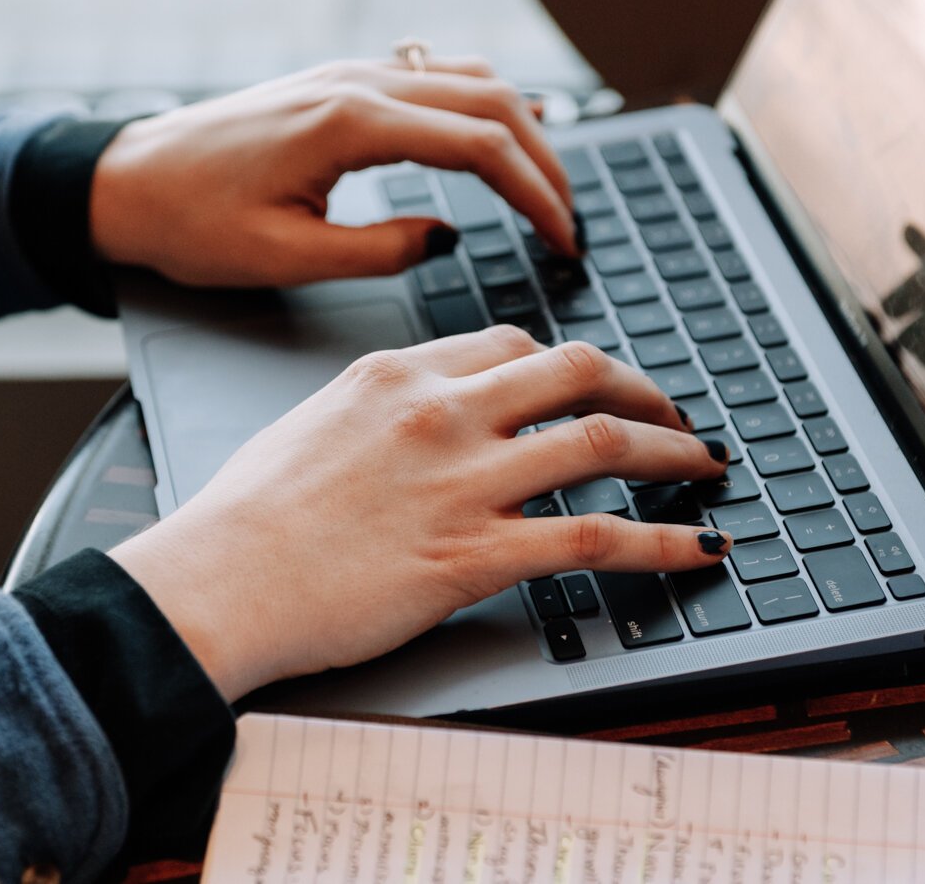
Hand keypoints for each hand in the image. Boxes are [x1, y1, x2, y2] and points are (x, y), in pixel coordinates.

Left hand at [87, 58, 576, 287]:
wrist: (124, 182)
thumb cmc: (191, 224)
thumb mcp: (286, 258)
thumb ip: (379, 251)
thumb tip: (444, 238)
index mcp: (351, 124)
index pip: (481, 146)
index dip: (536, 195)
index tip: (565, 240)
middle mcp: (360, 82)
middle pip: (493, 102)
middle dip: (546, 163)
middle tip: (570, 224)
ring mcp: (350, 73)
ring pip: (470, 79)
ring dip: (520, 128)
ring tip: (545, 188)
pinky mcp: (339, 81)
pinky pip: (434, 75)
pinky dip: (480, 103)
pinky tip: (497, 134)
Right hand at [111, 326, 732, 700]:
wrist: (219, 579)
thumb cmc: (246, 515)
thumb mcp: (311, 425)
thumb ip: (377, 410)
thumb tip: (413, 418)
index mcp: (398, 374)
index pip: (508, 344)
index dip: (564, 364)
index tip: (586, 383)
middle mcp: (442, 411)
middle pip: (573, 371)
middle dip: (638, 388)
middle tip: (670, 412)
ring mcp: (465, 479)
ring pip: (600, 442)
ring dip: (670, 451)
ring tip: (705, 464)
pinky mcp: (477, 553)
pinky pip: (595, 537)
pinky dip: (660, 541)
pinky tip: (697, 546)